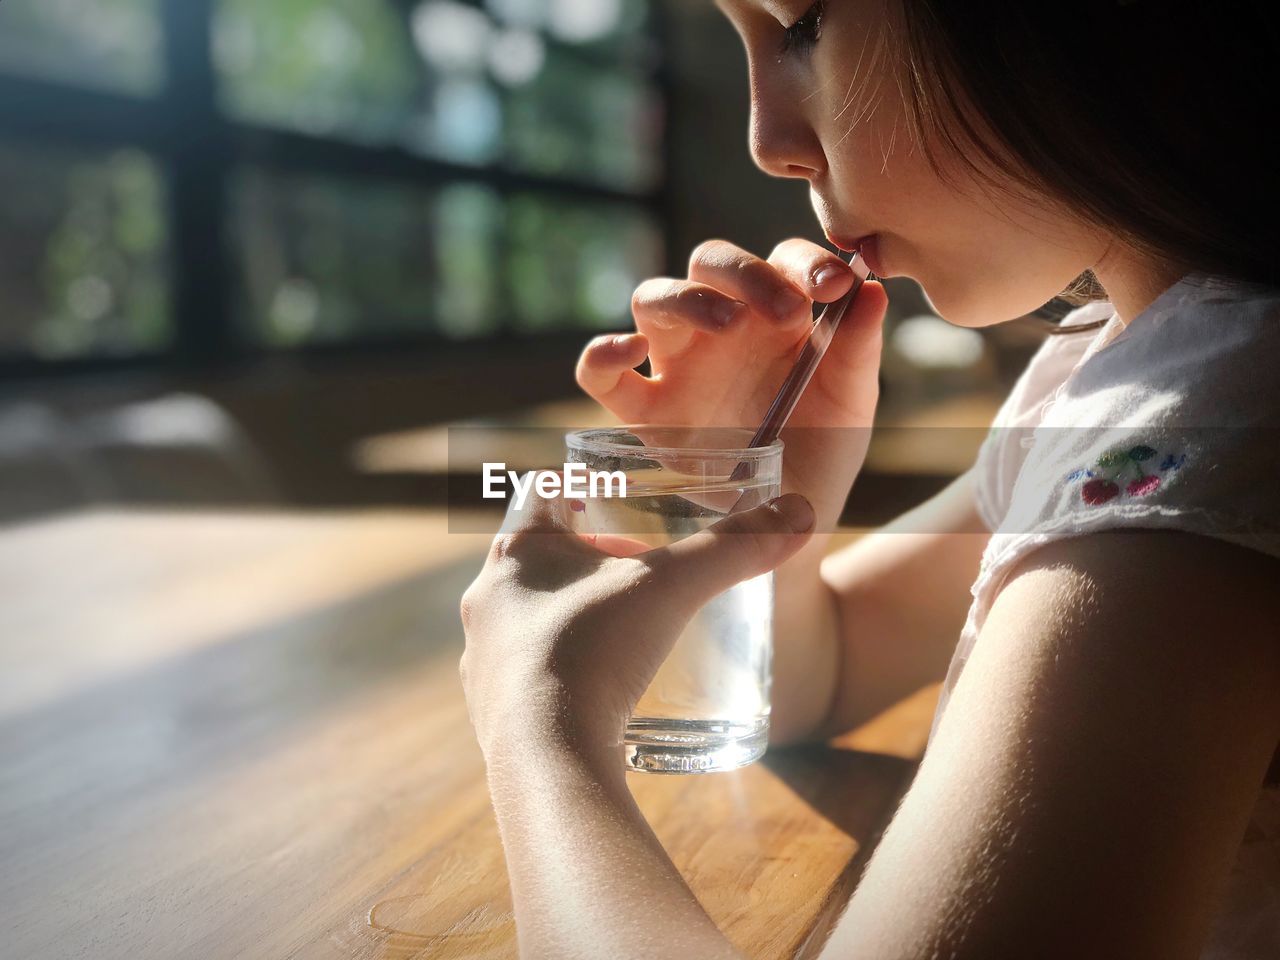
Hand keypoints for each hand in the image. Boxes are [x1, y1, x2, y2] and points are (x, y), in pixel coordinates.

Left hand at [458, 473, 816, 764]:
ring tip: (623, 630)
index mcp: (514, 555)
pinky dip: (561, 675)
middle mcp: (485, 602)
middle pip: (535, 560)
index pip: (540, 494)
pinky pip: (526, 680)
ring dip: (570, 618)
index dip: (580, 489)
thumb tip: (798, 512)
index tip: (617, 499)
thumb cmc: (594, 655)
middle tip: (636, 565)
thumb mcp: (671, 590)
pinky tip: (599, 692)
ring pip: (526, 621)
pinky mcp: (491, 715)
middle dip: (586, 558)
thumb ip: (733, 549)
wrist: (546, 761)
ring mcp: (481, 662)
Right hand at [576, 238, 887, 535]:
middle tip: (786, 309)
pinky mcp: (643, 412)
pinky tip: (629, 352)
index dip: (804, 261)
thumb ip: (859, 348)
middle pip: (710, 263)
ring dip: (688, 300)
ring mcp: (678, 365)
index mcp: (777, 314)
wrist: (795, 521)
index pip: (780, 260)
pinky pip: (599, 374)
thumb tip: (873, 289)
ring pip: (654, 300)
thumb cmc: (824, 451)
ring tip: (726, 325)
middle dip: (745, 273)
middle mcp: (722, 328)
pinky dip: (601, 354)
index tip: (836, 285)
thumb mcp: (852, 402)